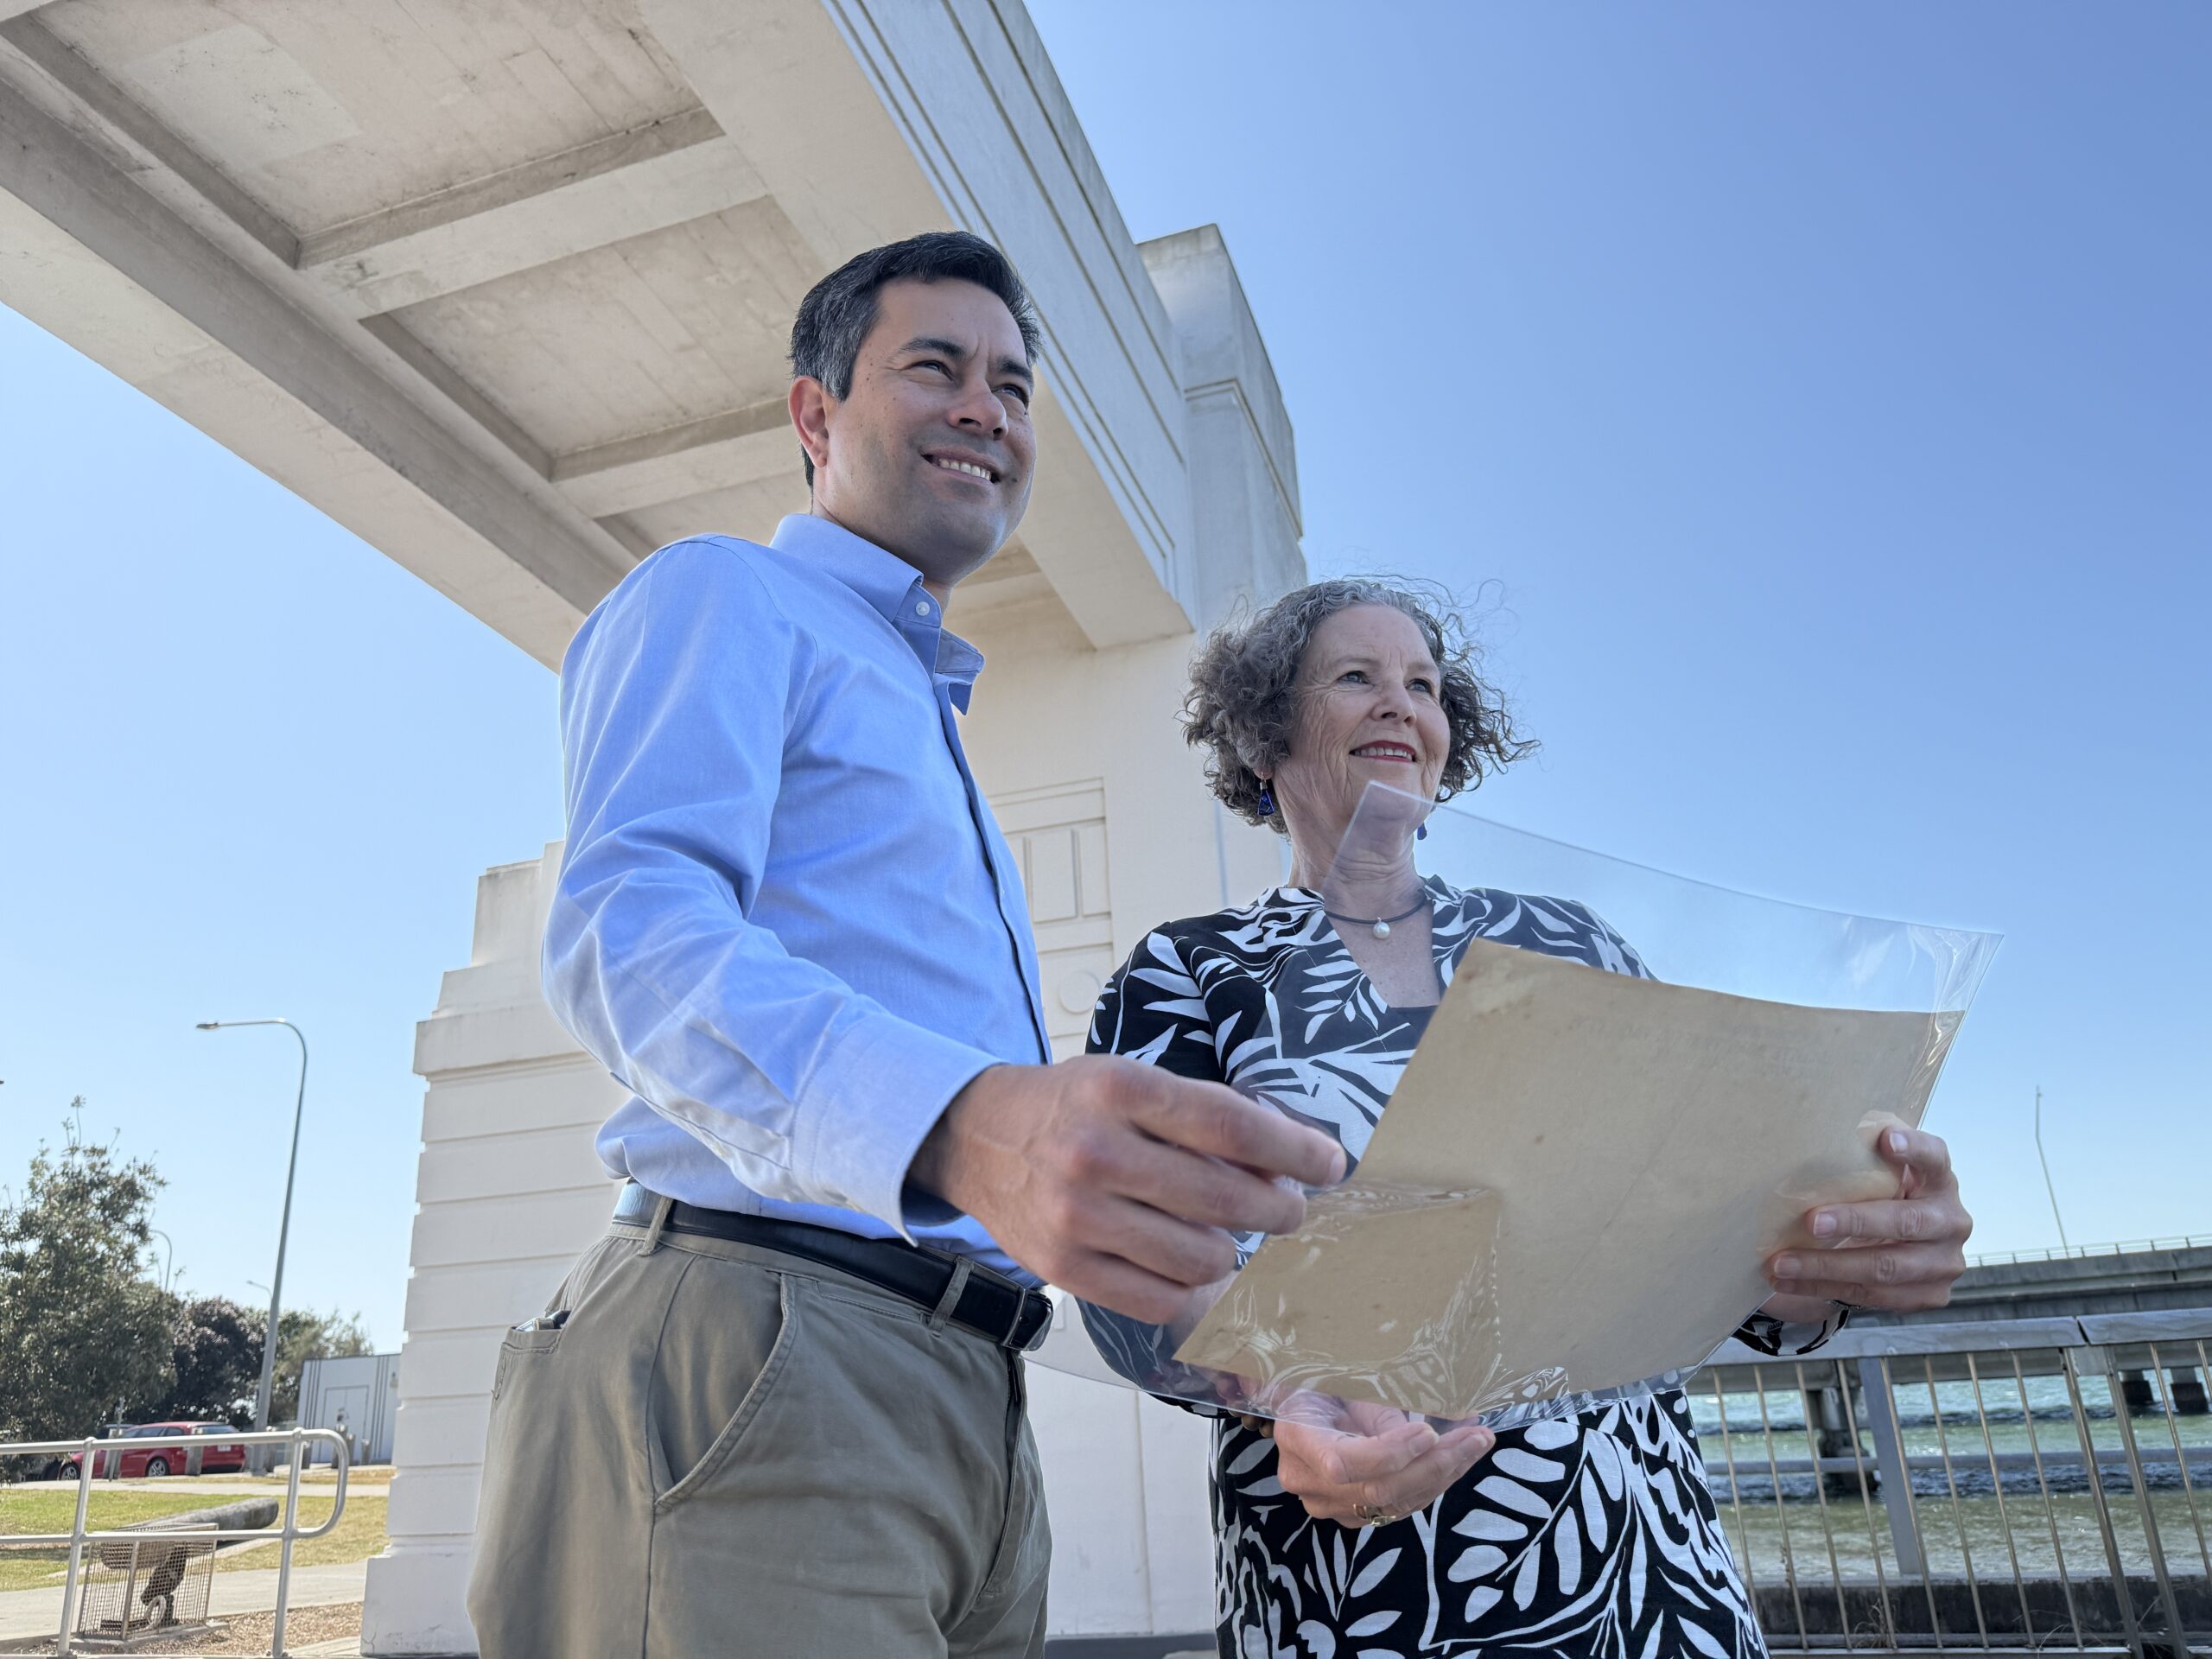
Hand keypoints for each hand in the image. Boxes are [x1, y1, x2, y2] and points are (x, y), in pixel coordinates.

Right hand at [911, 1056, 1345, 1322]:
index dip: (1294, 1151)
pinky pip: (1161, 1300)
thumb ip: (1205, 1116)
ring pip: (1201, 1259)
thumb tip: (1291, 1164)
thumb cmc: (1073, 1107)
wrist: (976, 1139)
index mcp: (1120, 1090)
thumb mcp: (1131, 1081)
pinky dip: (1190, 1290)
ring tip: (1224, 1234)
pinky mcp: (1064, 1269)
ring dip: (1231, 1252)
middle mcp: (1095, 1152)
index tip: (1330, 1165)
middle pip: (1225, 1199)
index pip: (1231, 1127)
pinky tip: (1189, 1265)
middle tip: (1288, 1208)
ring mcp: (1075, 1216)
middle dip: (1279, 1209)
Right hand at [1272, 1392, 1494, 1527]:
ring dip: (1444, 1475)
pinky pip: (1400, 1506)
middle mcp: (1308, 1482)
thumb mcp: (1346, 1380)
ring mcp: (1331, 1504)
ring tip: (1477, 1443)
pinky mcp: (1355, 1513)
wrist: (1309, 1406)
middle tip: (1475, 1437)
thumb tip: (1426, 1437)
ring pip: (1396, 1504)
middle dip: (1434, 1465)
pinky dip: (1434, 1483)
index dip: (1389, 1454)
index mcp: (1296, 1439)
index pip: (1342, 1464)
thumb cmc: (1327, 1381)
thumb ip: (1378, 1409)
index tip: (1427, 1432)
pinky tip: (1460, 1457)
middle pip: (1378, 1490)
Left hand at [1766, 1125, 1971, 1310]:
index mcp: (1940, 1180)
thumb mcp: (1879, 1171)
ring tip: (1781, 1262)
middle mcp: (1951, 1220)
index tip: (1886, 1139)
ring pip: (1884, 1268)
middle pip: (1905, 1221)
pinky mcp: (1929, 1294)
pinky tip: (1789, 1281)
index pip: (1935, 1157)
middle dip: (1854, 1222)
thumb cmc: (1880, 1194)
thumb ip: (1861, 1157)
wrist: (1904, 1244)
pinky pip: (1871, 1295)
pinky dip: (1824, 1288)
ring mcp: (1944, 1262)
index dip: (1914, 1149)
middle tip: (1811, 1221)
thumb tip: (1811, 1134)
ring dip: (1826, 1266)